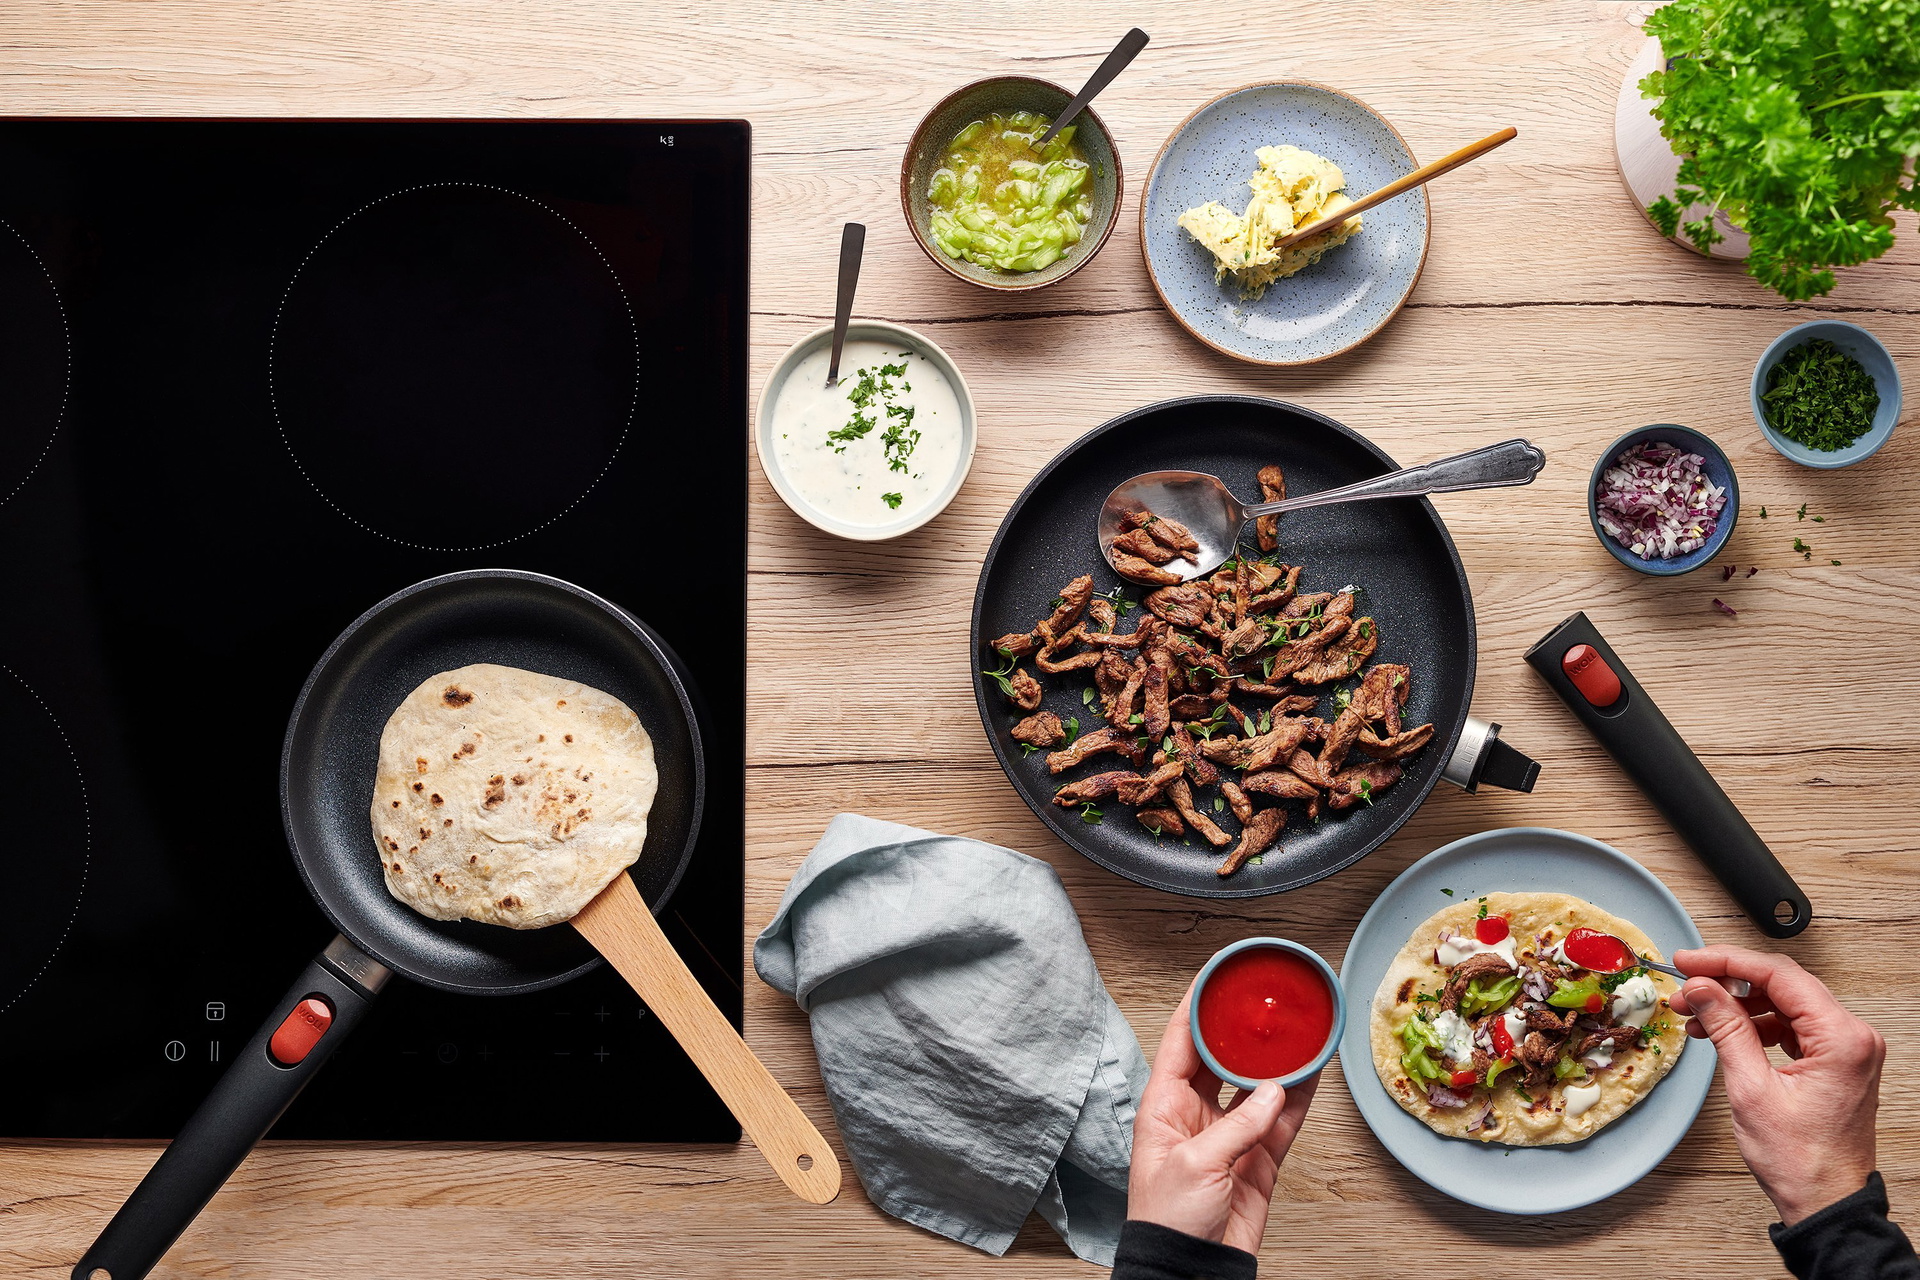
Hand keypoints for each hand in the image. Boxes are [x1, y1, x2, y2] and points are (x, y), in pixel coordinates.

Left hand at [1126, 985, 1316, 1253]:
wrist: (1190, 1271)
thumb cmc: (1168, 1221)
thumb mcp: (1197, 1164)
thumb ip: (1237, 1125)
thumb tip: (1272, 1092)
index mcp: (1163, 1106)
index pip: (1179, 1041)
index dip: (1197, 1006)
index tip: (1216, 976)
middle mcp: (1194, 1114)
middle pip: (1221, 1057)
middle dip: (1242, 1030)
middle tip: (1265, 1002)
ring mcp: (1227, 1135)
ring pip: (1257, 1086)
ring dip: (1277, 1062)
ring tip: (1298, 1032)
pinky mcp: (1256, 1159)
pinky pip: (1281, 1119)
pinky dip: (1299, 1098)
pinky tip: (1313, 1073)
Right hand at [1670, 946, 1884, 1225]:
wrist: (1826, 1202)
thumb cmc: (1802, 1161)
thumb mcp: (1752, 1089)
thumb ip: (1726, 1029)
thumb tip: (1704, 989)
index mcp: (1843, 1038)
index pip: (1779, 975)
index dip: (1727, 962)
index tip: (1689, 961)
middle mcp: (1852, 1037)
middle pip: (1782, 984)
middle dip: (1728, 981)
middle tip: (1686, 985)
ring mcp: (1846, 1049)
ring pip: (1783, 1003)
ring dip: (1737, 1004)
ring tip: (1696, 1013)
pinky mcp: (1835, 1061)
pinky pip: (1790, 1026)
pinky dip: (1754, 1024)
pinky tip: (1722, 1031)